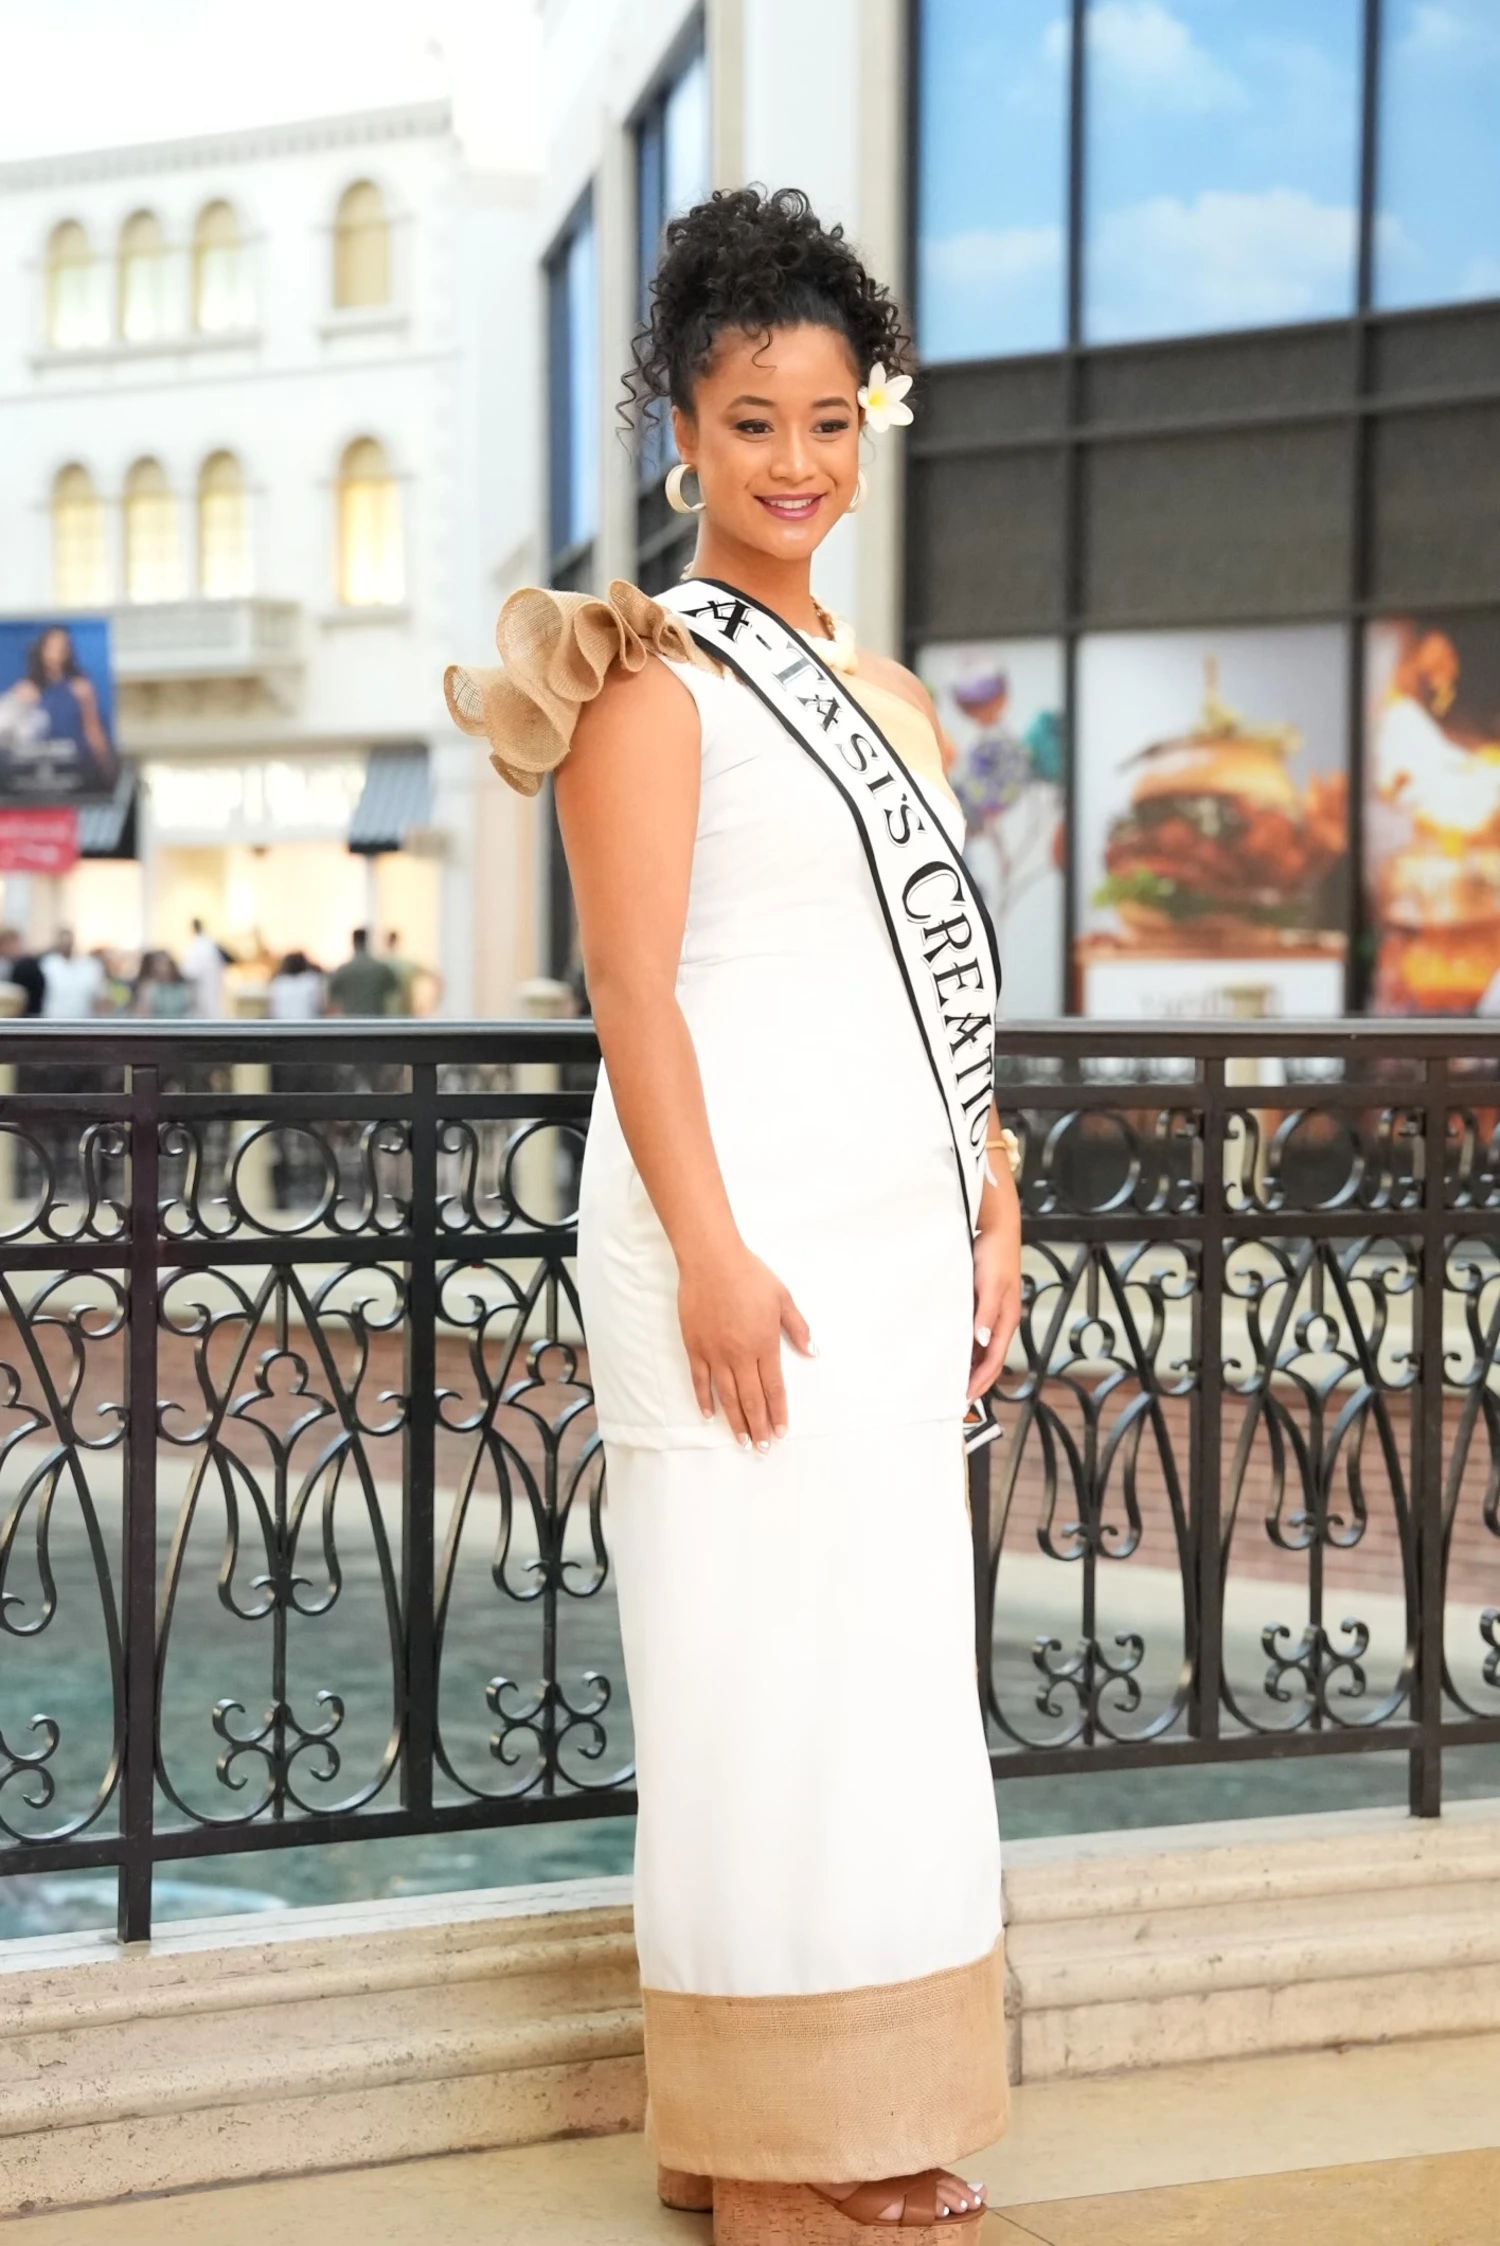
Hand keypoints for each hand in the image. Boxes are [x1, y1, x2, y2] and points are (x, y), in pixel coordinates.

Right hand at [678, 1243, 814, 1450]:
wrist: (712, 1260)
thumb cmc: (750, 1275)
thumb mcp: (783, 1298)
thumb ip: (798, 1328)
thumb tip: (812, 1352)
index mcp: (764, 1344)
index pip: (773, 1387)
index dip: (778, 1412)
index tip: (781, 1432)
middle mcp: (740, 1355)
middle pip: (751, 1399)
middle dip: (759, 1426)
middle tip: (763, 1448)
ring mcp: (715, 1353)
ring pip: (726, 1396)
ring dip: (735, 1421)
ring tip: (742, 1441)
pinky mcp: (695, 1347)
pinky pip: (700, 1380)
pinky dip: (704, 1400)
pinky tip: (709, 1416)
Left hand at [968, 1225, 1020, 1402]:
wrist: (997, 1228)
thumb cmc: (996, 1254)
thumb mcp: (990, 1285)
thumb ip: (985, 1313)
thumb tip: (982, 1341)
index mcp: (1005, 1320)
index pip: (993, 1361)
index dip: (980, 1382)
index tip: (965, 1398)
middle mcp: (999, 1321)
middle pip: (988, 1360)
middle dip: (975, 1380)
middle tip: (954, 1397)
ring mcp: (991, 1314)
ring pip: (980, 1349)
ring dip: (969, 1365)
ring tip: (950, 1380)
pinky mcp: (982, 1304)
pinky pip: (974, 1333)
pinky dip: (965, 1347)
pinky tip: (951, 1350)